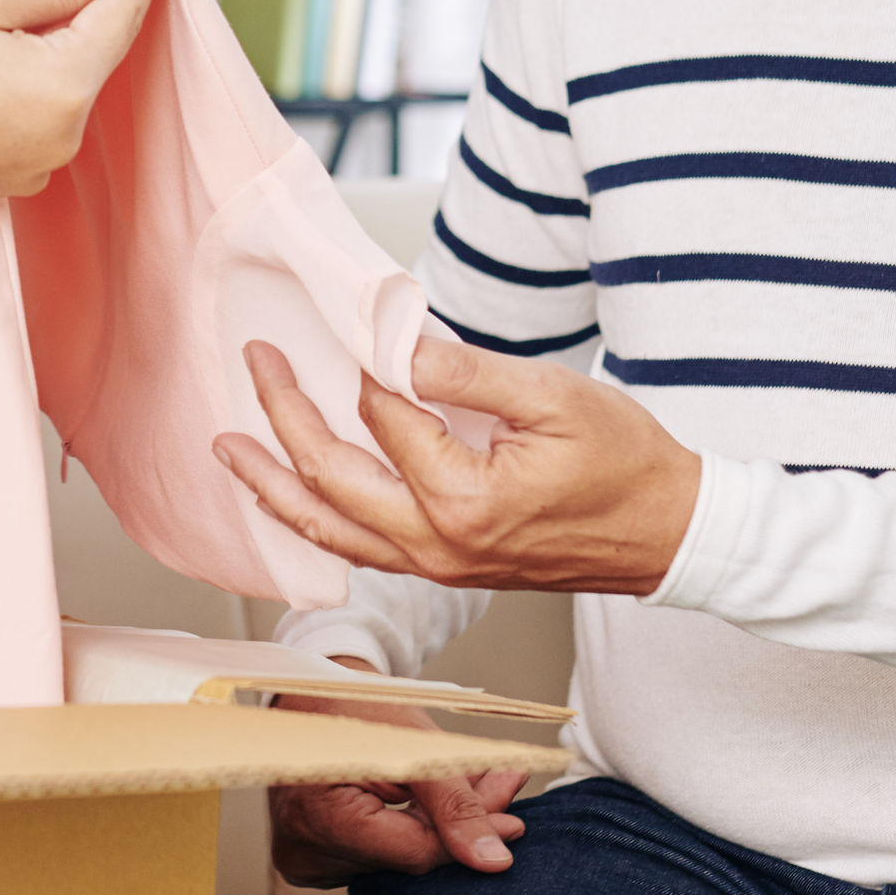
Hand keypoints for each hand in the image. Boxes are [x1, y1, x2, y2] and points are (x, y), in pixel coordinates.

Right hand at [0, 0, 158, 206]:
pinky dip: (26, 87)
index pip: (122, 19)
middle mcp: (64, 135)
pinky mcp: (9, 180)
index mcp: (64, 85)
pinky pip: (38, 119)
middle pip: (96, 55)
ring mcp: (38, 165)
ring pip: (65, 87)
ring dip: (50, 50)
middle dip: (84, 11)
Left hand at [216, 333, 702, 596]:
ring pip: (328, 528)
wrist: (667, 534)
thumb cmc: (625, 463)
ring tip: (228, 447)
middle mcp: (437, 543)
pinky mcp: (441, 572)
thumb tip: (393, 343)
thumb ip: (466, 371)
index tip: (353, 322)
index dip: (365, 365)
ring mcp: (436, 566)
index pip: (384, 418)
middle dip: (284, 413)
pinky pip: (356, 550)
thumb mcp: (553, 396)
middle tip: (258, 361)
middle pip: (331, 476)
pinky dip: (312, 521)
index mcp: (465, 498)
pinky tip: (287, 495)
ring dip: (273, 483)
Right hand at [266, 671, 527, 884]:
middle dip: (456, 826)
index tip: (514, 822)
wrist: (309, 694)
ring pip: (396, 860)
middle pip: (407, 858)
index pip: (417, 852)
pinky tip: (427, 801)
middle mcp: (304, 855)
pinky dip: (406, 830)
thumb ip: (455, 806)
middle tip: (499, 789)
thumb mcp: (414, 744)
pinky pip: (375, 857)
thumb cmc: (356, 708)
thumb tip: (495, 862)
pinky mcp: (312, 861)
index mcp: (322, 820)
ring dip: (435, 826)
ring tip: (471, 786)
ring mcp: (305, 862)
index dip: (467, 836)